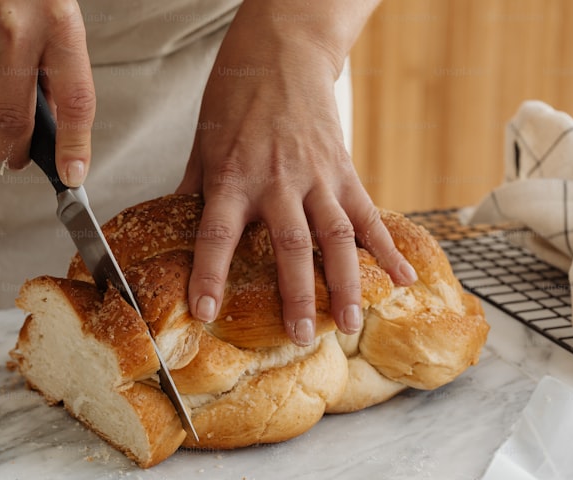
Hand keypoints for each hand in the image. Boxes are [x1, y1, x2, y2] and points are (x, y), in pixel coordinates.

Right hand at [0, 0, 95, 184]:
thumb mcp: (55, 6)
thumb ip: (55, 58)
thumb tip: (53, 112)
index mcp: (58, 22)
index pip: (74, 101)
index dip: (75, 145)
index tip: (72, 174)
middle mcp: (15, 31)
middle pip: (14, 116)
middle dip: (15, 148)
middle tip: (14, 158)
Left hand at [177, 0, 415, 344]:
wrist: (282, 51)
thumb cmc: (235, 97)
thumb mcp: (202, 145)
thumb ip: (192, 194)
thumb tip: (170, 235)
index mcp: (233, 177)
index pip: (217, 234)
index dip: (210, 275)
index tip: (206, 311)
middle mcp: (277, 181)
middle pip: (290, 244)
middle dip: (296, 294)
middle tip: (299, 335)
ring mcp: (317, 177)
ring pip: (337, 236)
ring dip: (346, 283)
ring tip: (350, 322)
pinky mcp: (344, 172)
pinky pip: (368, 215)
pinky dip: (387, 249)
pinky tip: (402, 279)